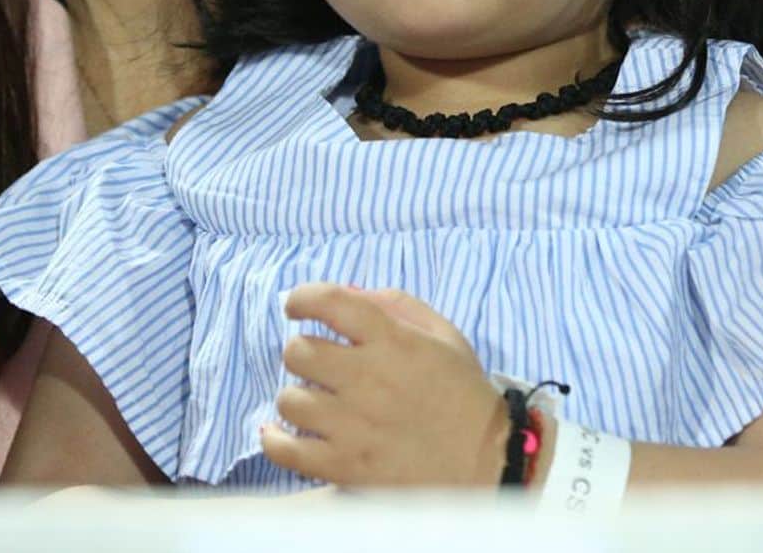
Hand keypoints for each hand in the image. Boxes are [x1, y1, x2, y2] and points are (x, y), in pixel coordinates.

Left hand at [261, 283, 509, 489]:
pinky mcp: (346, 467)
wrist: (487, 461)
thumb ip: (396, 306)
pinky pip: (286, 451)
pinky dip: (274, 439)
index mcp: (393, 342)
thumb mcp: (443, 335)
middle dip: (303, 351)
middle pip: (298, 352)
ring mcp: (354, 427)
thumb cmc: (462, 393)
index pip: (329, 302)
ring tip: (315, 402)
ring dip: (297, 397)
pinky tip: (279, 432)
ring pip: (289, 400)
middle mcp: (369, 380)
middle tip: (318, 363)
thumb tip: (349, 294)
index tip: (297, 306)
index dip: (303, 297)